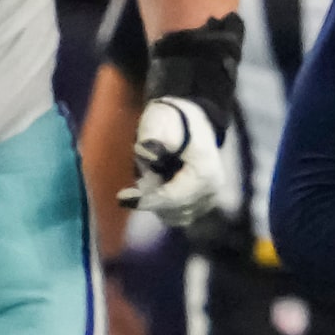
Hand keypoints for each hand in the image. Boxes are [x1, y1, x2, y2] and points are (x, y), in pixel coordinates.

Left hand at [121, 94, 232, 226]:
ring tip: (153, 173)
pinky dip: (164, 203)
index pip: (173, 198)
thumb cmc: (173, 120)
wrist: (191, 119)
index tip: (122, 198)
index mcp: (205, 172)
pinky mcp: (204, 204)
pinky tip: (159, 184)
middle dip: (151, 195)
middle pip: (172, 210)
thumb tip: (148, 154)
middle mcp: (212, 190)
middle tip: (143, 170)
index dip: (146, 200)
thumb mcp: (158, 121)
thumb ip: (151, 138)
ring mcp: (210, 199)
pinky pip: (178, 214)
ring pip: (173, 215)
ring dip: (157, 199)